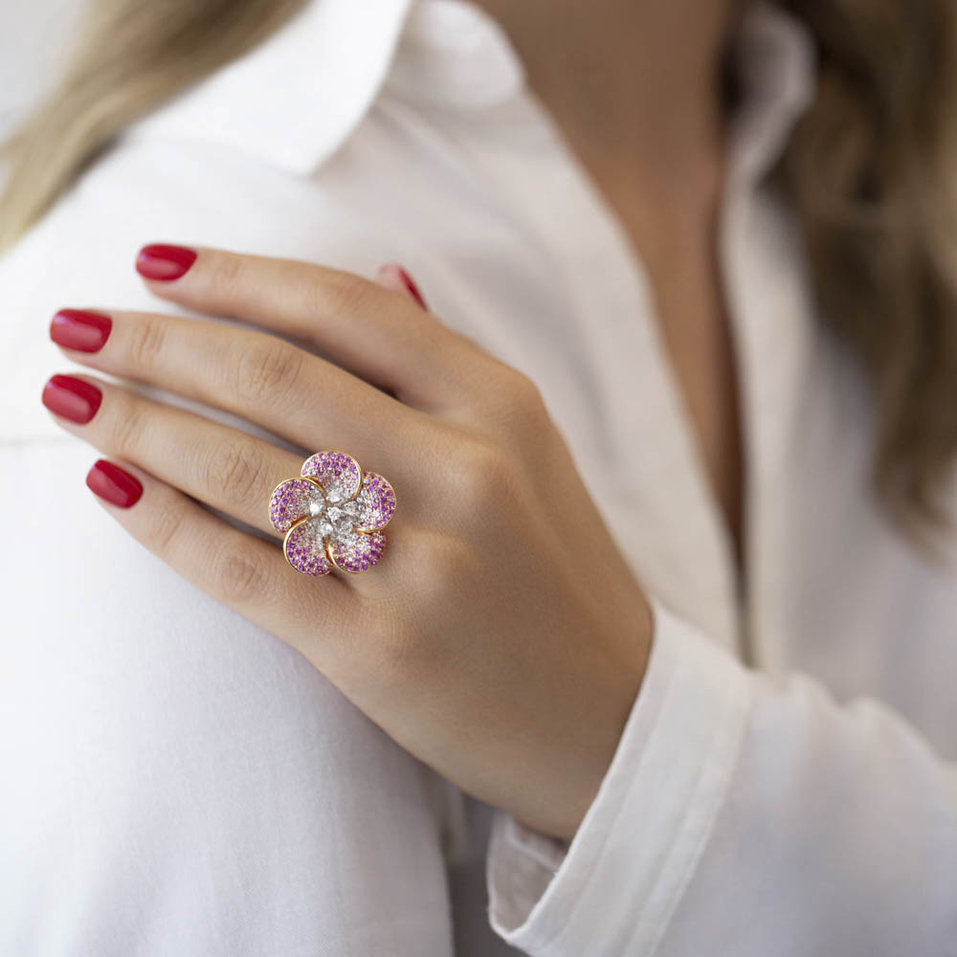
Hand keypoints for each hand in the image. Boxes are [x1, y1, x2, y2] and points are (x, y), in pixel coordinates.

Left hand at [42, 245, 652, 840]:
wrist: (612, 718)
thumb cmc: (561, 576)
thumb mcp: (533, 451)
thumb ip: (449, 365)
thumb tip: (383, 275)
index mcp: (502, 408)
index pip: (346, 310)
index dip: (237, 276)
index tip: (155, 263)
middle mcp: (464, 472)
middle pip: (278, 376)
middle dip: (158, 340)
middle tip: (76, 321)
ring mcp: (422, 565)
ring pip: (245, 467)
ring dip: (138, 421)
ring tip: (69, 395)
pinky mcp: (378, 652)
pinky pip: (243, 571)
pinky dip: (163, 524)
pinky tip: (110, 487)